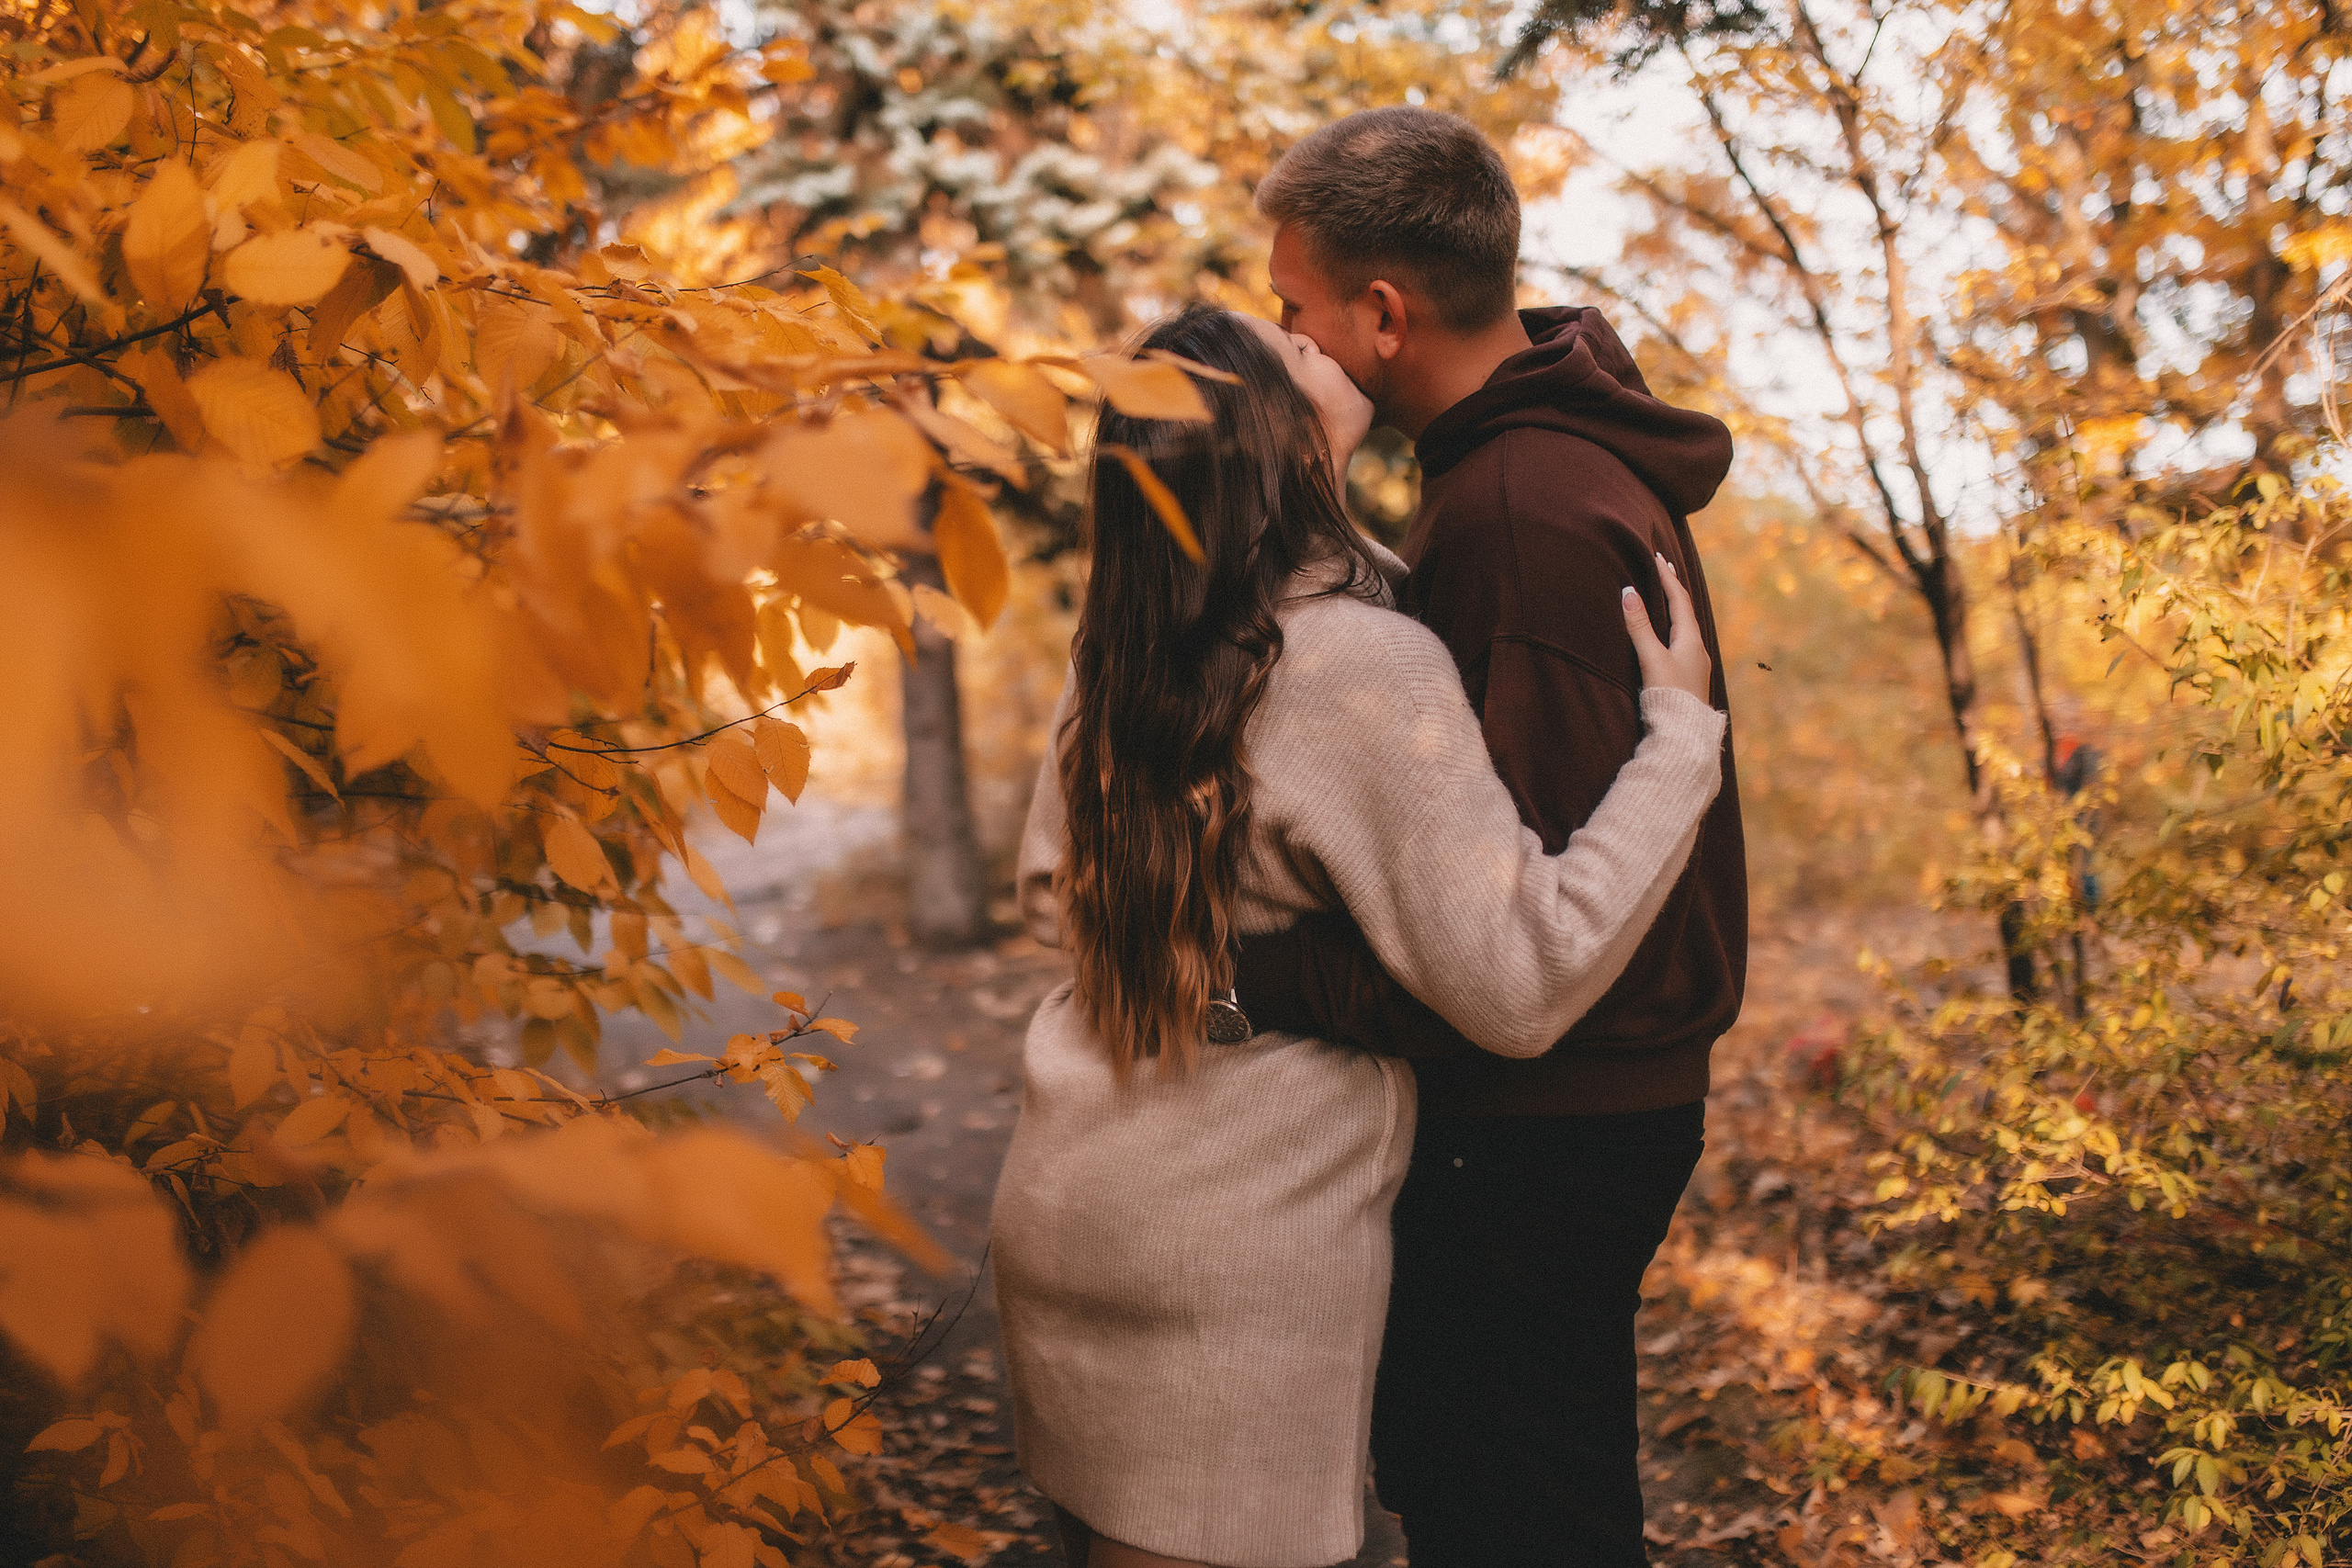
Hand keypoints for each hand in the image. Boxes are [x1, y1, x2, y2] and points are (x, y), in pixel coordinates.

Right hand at [1621, 553, 1712, 702]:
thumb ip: (1639, 627)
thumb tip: (1628, 593)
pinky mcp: (1689, 677)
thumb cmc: (1669, 696)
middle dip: (1673, 588)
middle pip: (1685, 610)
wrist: (1685, 734)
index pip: (1679, 599)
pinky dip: (1674, 626)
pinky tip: (1669, 635)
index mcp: (1690, 639)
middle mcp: (1697, 648)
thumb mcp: (1651, 658)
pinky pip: (1683, 640)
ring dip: (1675, 607)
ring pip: (1685, 626)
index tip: (1658, 557)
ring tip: (1666, 596)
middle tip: (1664, 568)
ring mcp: (1695, 663)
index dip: (1667, 577)